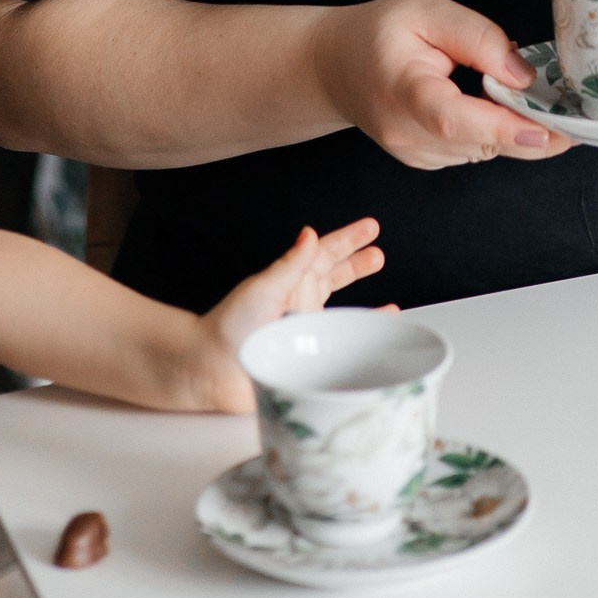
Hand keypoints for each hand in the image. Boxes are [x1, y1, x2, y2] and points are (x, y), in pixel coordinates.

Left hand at [194, 219, 387, 411]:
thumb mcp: (263, 288)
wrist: (213, 369)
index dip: (348, 239)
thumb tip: (309, 233)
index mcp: (291, 281)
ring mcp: (306, 328)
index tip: (370, 228)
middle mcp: (300, 302)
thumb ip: (290, 263)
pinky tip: (374, 331)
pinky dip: (361, 335)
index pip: (325, 253)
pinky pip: (342, 342)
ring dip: (362, 296)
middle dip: (356, 261)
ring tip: (383, 300)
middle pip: (335, 275)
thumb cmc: (229, 327)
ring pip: (342, 306)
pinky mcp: (309, 354)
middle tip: (377, 252)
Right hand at [314, 0, 573, 170]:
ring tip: (533, 98)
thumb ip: (478, 38)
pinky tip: (497, 105)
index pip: (455, 120)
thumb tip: (522, 76)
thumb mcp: (428, 12)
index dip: (504, 128)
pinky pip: (474, 152)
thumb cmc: (377, 34)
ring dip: (514, 130)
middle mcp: (407, 134)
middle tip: (571, 110)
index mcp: (403, 92)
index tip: (548, 129)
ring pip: (483, 151)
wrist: (334, 66)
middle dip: (530, 129)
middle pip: (480, 143)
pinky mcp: (426, 161)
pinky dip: (494, 133)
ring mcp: (415, 155)